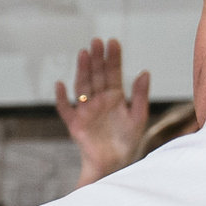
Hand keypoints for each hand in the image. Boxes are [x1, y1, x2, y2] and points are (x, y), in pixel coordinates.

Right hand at [53, 38, 150, 186]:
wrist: (114, 164)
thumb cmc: (127, 142)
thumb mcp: (139, 117)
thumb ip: (141, 96)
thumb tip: (144, 72)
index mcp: (115, 97)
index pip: (113, 73)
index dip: (113, 59)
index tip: (113, 42)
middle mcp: (99, 100)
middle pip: (96, 76)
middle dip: (96, 59)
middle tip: (96, 41)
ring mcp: (85, 111)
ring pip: (82, 87)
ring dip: (82, 71)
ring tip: (83, 54)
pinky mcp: (75, 124)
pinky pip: (65, 109)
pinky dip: (61, 98)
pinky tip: (60, 85)